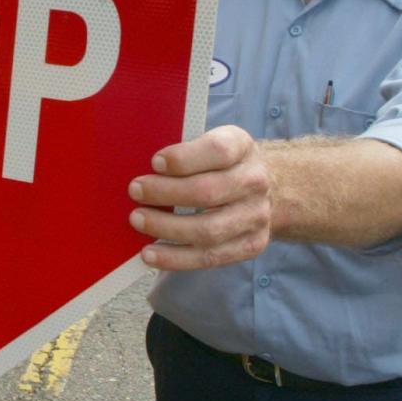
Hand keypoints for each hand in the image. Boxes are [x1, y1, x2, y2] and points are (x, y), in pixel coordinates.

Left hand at [128, 125, 272, 270]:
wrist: (266, 188)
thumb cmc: (222, 163)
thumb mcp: (211, 142)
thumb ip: (184, 149)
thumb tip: (138, 162)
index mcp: (242, 147)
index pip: (218, 151)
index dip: (184, 158)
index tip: (155, 162)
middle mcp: (254, 182)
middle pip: (208, 192)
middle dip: (165, 193)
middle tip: (135, 191)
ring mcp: (256, 216)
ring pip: (208, 229)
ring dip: (166, 228)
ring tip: (138, 220)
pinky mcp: (251, 245)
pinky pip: (210, 257)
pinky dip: (176, 258)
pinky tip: (150, 253)